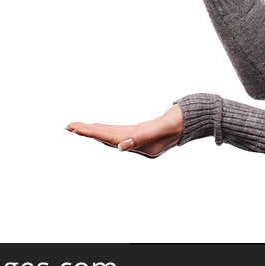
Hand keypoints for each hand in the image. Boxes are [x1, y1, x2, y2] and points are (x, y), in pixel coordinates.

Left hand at [65, 104, 183, 158]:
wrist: (196, 118)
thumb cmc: (181, 121)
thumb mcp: (162, 127)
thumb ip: (143, 137)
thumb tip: (120, 147)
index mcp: (142, 145)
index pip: (111, 138)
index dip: (92, 132)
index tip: (75, 128)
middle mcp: (139, 145)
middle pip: (108, 138)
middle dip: (88, 132)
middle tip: (68, 126)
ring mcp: (142, 140)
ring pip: (113, 136)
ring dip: (95, 132)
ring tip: (77, 128)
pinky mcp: (144, 134)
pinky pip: (120, 133)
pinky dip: (107, 131)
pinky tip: (100, 130)